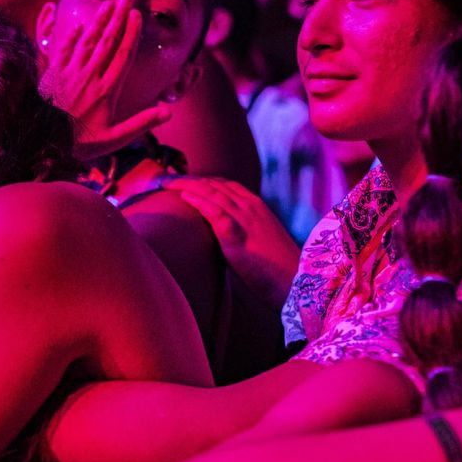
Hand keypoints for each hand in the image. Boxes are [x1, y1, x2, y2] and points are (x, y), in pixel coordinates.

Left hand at [39, 0, 171, 159]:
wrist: (45, 144)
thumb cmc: (82, 143)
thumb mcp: (114, 139)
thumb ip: (141, 123)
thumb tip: (169, 113)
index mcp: (107, 90)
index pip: (123, 54)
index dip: (131, 33)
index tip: (137, 15)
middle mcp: (90, 77)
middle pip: (107, 41)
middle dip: (118, 17)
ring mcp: (70, 74)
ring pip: (87, 42)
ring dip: (99, 21)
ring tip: (108, 4)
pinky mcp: (54, 75)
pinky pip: (64, 51)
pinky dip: (72, 37)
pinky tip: (80, 26)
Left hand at [163, 177, 299, 310]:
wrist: (296, 283)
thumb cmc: (277, 269)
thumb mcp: (259, 243)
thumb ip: (241, 233)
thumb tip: (221, 235)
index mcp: (257, 207)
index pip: (225, 185)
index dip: (202, 181)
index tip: (182, 179)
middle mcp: (251, 207)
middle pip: (215, 185)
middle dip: (189, 179)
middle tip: (166, 178)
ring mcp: (246, 219)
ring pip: (212, 193)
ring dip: (187, 185)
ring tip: (166, 182)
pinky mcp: (238, 235)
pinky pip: (215, 211)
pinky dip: (198, 201)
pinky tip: (183, 195)